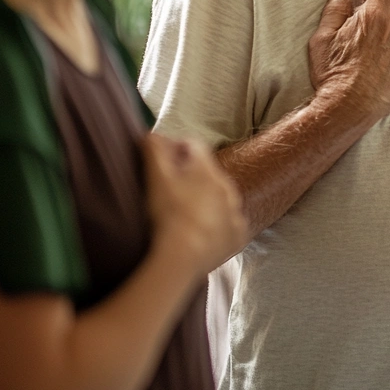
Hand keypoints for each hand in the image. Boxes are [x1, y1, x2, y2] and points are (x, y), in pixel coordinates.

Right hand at [143, 134, 247, 271]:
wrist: (183, 256)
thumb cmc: (167, 213)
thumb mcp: (155, 178)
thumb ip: (153, 151)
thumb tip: (151, 133)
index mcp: (207, 168)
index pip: (194, 146)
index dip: (178, 150)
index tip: (165, 163)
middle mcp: (227, 186)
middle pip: (208, 174)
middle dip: (192, 179)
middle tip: (172, 195)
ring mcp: (235, 211)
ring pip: (220, 200)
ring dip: (206, 204)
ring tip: (185, 219)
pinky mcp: (238, 235)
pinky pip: (229, 226)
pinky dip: (218, 228)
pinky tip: (200, 236)